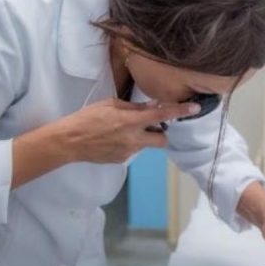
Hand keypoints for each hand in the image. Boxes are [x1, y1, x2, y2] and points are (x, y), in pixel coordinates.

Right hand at [57, 98, 198, 163]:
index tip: (195, 108)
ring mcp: (129, 152)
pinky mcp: (122, 160)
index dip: (181, 111)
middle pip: (162, 139)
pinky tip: (113, 140)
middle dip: (161, 132)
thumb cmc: (87, 118)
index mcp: (132, 121)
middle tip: (150, 125)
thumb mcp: (111, 104)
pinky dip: (129, 144)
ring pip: (147, 145)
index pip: (163, 115)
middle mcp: (134, 139)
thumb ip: (134, 107)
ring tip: (123, 131)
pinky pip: (133, 151)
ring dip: (142, 138)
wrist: (69, 141)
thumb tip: (153, 106)